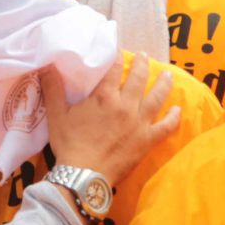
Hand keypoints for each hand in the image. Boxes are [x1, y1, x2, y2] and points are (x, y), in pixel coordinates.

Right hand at [43, 55, 179, 187]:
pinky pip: (166, 127)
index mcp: (104, 97)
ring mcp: (140, 123)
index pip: (114, 69)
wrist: (85, 176)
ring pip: (156, 97)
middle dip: (141, 64)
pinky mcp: (147, 140)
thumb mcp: (57, 115)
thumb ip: (53, 89)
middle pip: (138, 78)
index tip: (119, 49)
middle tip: (143, 55)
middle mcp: (126, 105)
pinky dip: (173, 118)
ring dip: (163, 83)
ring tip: (167, 73)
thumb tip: (46, 65)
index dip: (117, 56)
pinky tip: (178, 110)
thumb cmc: (70, 145)